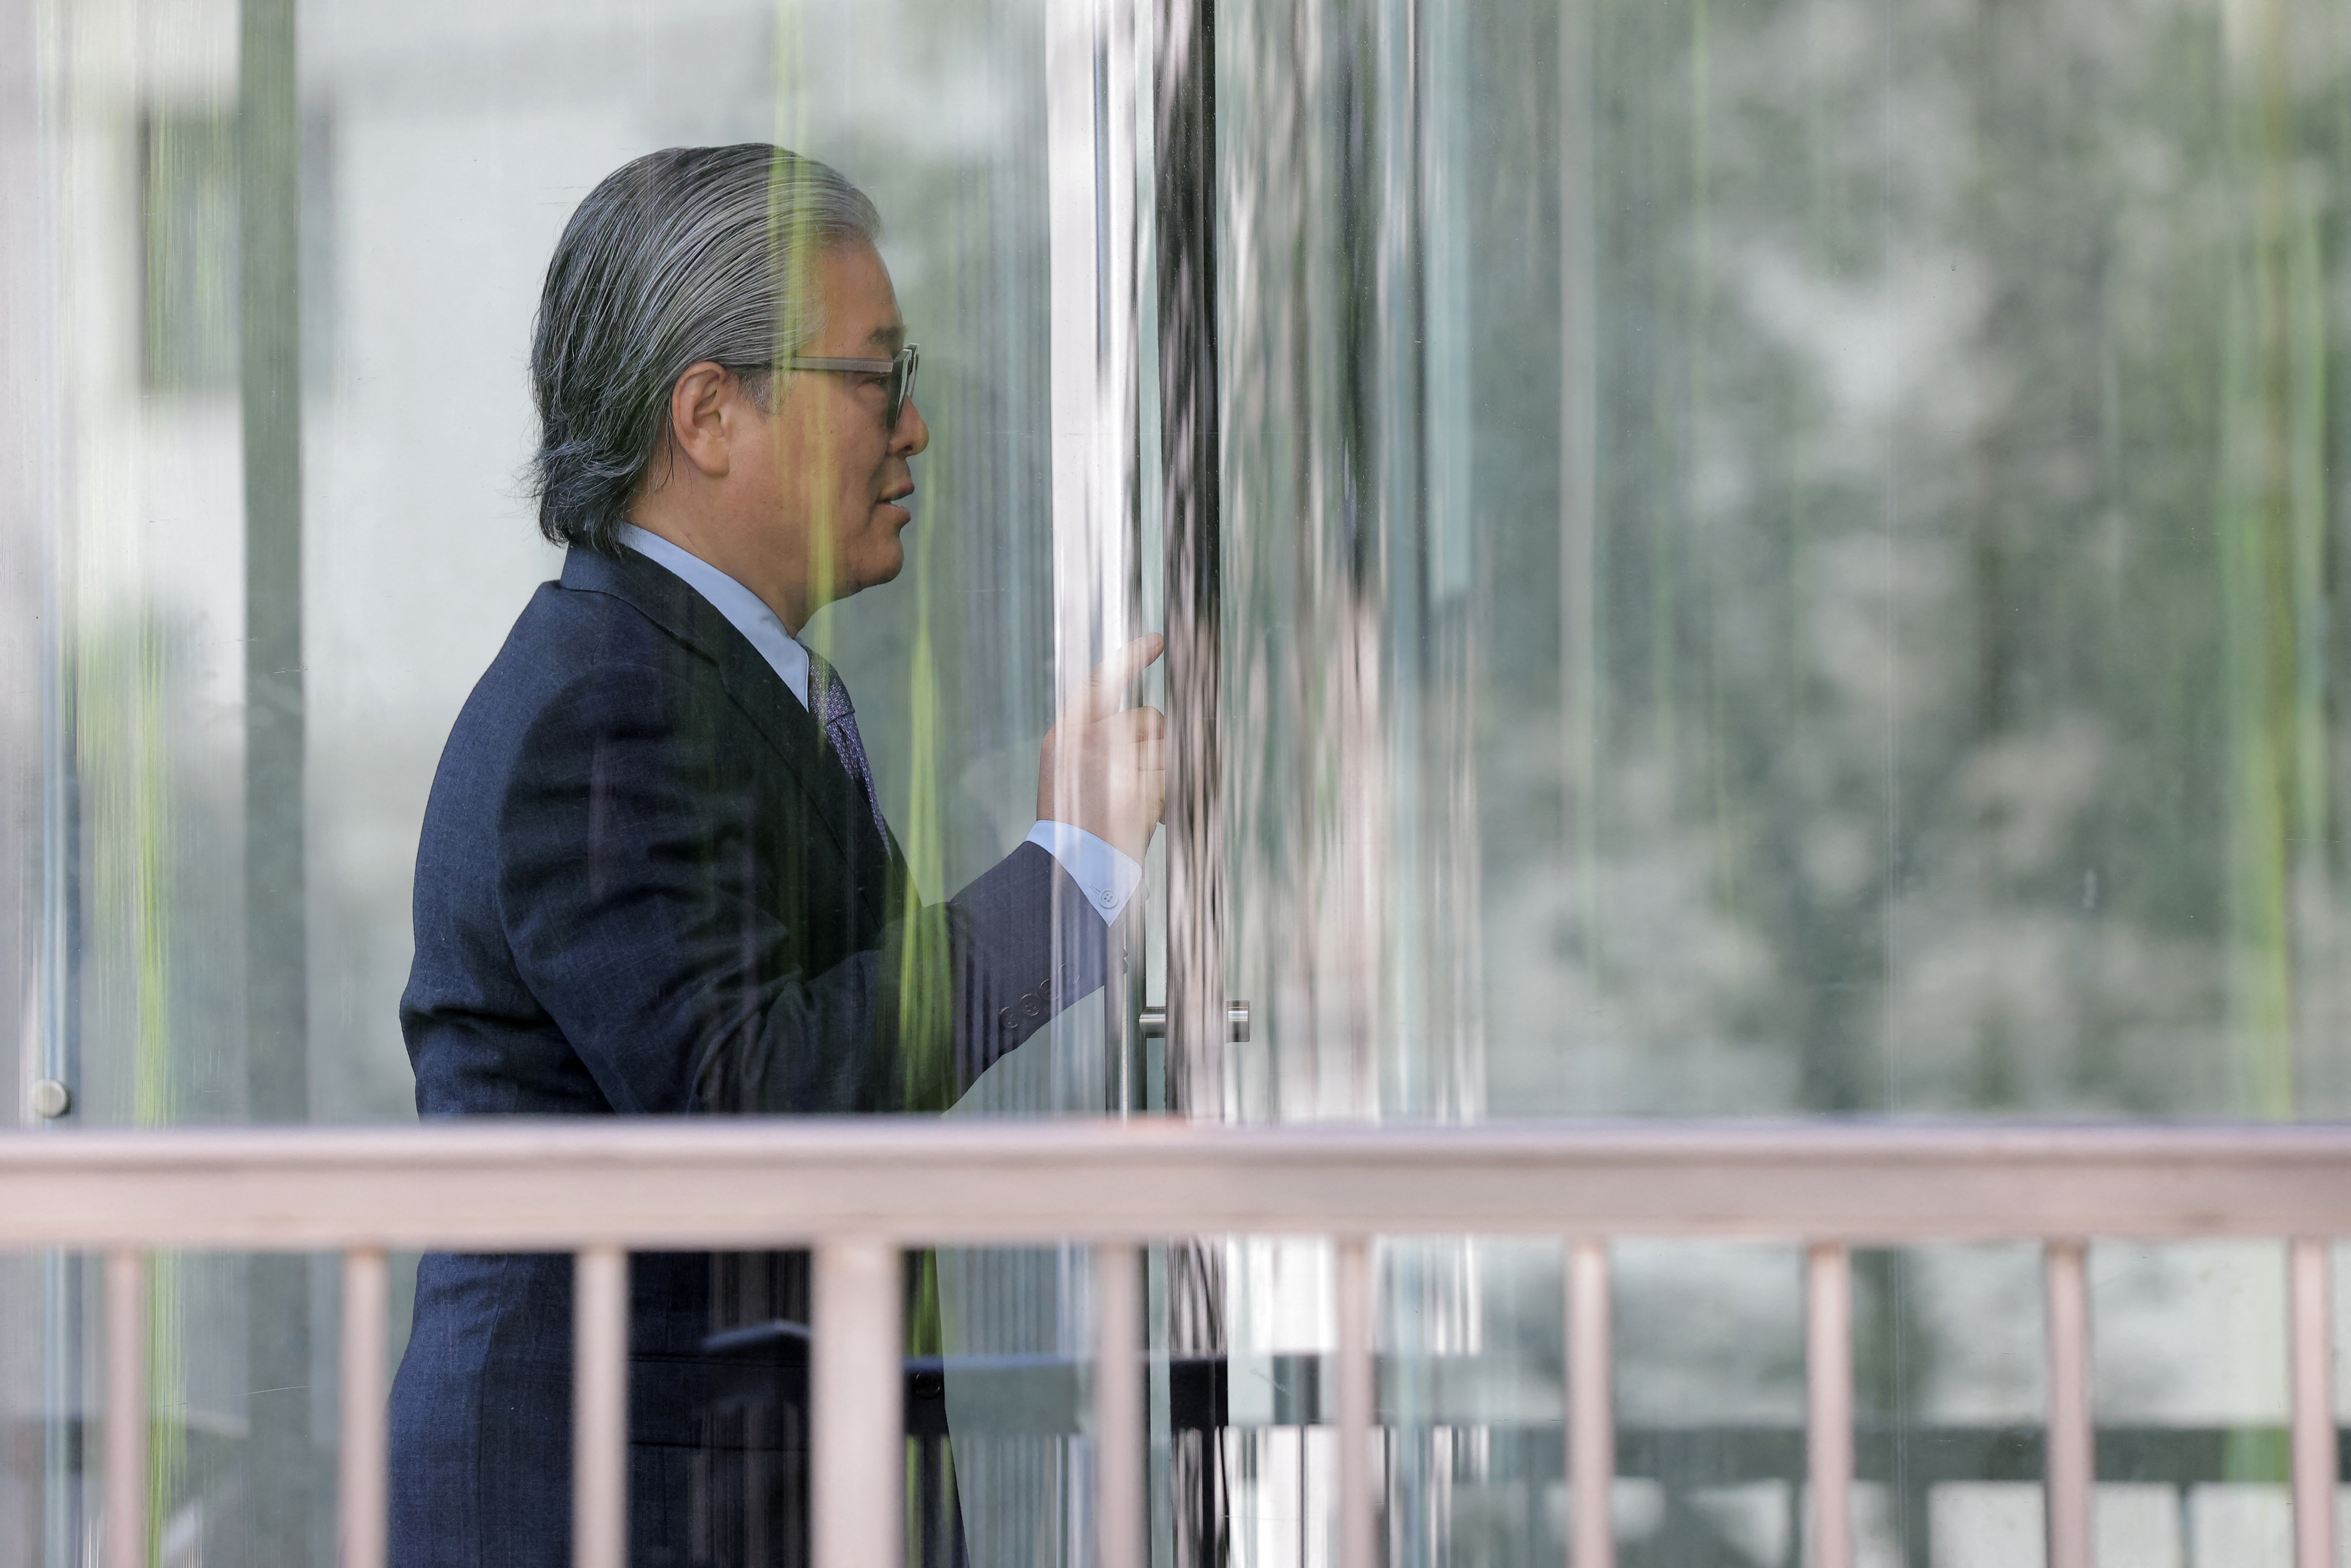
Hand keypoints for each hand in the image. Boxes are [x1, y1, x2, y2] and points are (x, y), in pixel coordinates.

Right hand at [1036, 635, 1166, 862]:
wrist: (1074, 864)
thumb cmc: (1072, 821)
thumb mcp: (1066, 771)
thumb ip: (1093, 740)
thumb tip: (1140, 722)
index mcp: (1066, 734)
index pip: (1100, 681)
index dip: (1129, 658)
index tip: (1157, 640)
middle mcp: (1091, 740)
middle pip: (1148, 718)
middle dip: (1154, 742)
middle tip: (1133, 778)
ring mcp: (1118, 760)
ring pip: (1165, 745)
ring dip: (1161, 768)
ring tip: (1133, 799)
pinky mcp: (1144, 782)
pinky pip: (1173, 772)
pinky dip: (1168, 790)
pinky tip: (1147, 811)